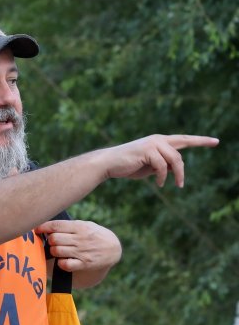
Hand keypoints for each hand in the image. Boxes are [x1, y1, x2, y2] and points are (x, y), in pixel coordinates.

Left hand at [37, 220, 121, 272]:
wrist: (113, 248)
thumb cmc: (94, 234)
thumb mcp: (86, 225)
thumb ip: (69, 226)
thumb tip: (48, 227)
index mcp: (79, 227)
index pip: (56, 226)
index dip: (43, 227)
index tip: (36, 229)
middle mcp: (80, 239)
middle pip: (54, 239)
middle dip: (49, 241)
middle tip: (52, 242)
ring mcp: (82, 252)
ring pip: (56, 251)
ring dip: (53, 252)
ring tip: (58, 250)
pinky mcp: (84, 264)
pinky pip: (65, 264)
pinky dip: (61, 263)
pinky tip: (63, 260)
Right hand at [103, 134, 218, 186]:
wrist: (108, 164)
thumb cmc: (127, 167)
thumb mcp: (149, 167)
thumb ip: (162, 165)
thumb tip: (174, 169)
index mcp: (159, 141)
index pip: (183, 139)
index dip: (200, 141)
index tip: (215, 141)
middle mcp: (158, 139)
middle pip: (183, 147)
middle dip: (191, 158)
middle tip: (188, 178)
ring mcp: (153, 143)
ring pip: (175, 159)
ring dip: (177, 174)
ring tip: (176, 185)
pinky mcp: (148, 150)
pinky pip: (163, 166)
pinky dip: (163, 177)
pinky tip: (159, 184)